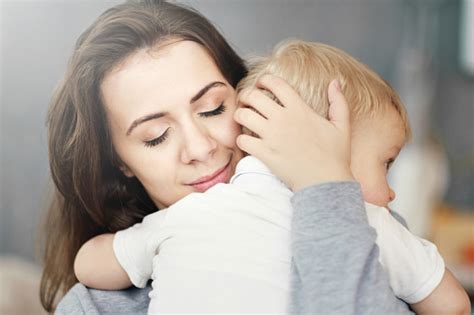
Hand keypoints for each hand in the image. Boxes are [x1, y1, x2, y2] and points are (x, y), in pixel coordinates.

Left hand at [234, 74, 353, 190]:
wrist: (326, 183)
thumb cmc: (335, 155)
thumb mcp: (342, 125)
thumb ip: (338, 101)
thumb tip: (335, 82)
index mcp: (300, 109)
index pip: (275, 83)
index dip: (264, 79)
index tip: (262, 84)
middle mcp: (283, 119)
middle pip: (253, 96)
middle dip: (246, 95)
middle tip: (246, 100)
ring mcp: (272, 137)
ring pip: (243, 115)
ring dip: (240, 114)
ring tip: (244, 118)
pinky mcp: (265, 154)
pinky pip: (242, 140)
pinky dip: (241, 139)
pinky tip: (247, 141)